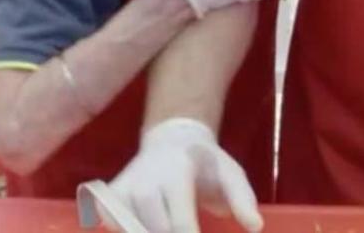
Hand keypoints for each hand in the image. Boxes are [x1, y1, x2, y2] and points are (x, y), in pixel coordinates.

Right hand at [105, 118, 262, 232]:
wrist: (172, 140)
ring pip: (134, 231)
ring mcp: (122, 190)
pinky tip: (148, 224)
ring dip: (153, 231)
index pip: (179, 225)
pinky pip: (114, 227)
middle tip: (189, 230)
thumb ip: (243, 199)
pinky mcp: (108, 199)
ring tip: (173, 223)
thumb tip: (255, 226)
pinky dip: (130, 228)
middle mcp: (144, 183)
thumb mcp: (231, 173)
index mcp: (176, 174)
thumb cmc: (206, 163)